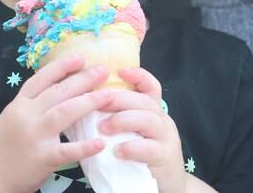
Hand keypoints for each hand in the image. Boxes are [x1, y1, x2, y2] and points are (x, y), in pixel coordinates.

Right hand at [0, 55, 112, 191]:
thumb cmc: (3, 145)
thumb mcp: (13, 116)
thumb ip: (33, 104)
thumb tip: (61, 87)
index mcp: (19, 104)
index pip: (41, 79)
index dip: (62, 66)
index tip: (81, 58)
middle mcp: (26, 115)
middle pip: (58, 91)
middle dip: (82, 79)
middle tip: (103, 71)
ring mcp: (34, 136)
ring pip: (64, 112)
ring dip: (88, 102)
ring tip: (107, 95)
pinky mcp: (41, 158)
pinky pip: (66, 151)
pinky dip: (84, 147)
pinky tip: (100, 143)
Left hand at [98, 67, 186, 192]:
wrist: (168, 184)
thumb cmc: (142, 156)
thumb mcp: (133, 133)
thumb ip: (119, 118)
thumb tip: (84, 106)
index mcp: (153, 110)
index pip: (150, 86)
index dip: (138, 76)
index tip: (120, 71)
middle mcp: (162, 119)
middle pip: (143, 100)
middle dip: (119, 98)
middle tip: (97, 101)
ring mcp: (166, 138)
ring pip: (148, 120)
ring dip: (123, 120)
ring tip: (102, 127)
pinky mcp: (165, 157)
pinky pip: (150, 148)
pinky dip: (132, 147)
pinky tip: (117, 151)